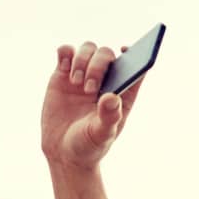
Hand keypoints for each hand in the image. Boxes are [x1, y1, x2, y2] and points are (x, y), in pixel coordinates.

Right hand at [41, 41, 144, 168]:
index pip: (135, 69)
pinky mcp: (63, 74)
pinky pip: (65, 52)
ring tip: (77, 83)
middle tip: (89, 89)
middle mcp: (105, 81)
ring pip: (88, 49)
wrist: (62, 150)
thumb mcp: (101, 135)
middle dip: (98, 66)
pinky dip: (66, 52)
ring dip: (82, 60)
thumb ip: (108, 117)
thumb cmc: (88, 145)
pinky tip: (65, 67)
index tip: (127, 50)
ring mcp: (84, 75)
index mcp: (122, 95)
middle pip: (107, 55)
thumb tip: (112, 97)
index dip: (136, 54)